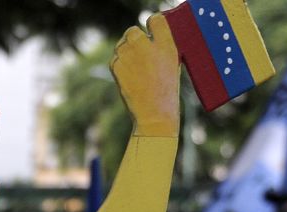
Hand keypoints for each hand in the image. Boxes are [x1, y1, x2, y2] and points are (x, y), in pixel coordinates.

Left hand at [109, 14, 179, 137]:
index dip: (152, 27)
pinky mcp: (116, 65)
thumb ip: (159, 48)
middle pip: (133, 31)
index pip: (155, 20)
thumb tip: (147, 39)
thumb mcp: (172, 65)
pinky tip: (130, 79)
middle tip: (138, 54)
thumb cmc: (166, 93)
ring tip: (136, 71)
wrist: (154, 115)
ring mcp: (129, 55)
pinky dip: (120, 66)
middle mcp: (147, 45)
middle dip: (133, 40)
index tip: (151, 34)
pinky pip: (115, 59)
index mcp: (166, 45)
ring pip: (121, 45)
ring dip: (126, 53)